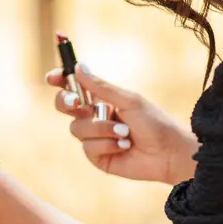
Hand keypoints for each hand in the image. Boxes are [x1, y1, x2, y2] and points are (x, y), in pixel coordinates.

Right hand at [46, 66, 197, 184]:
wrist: (169, 153)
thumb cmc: (154, 122)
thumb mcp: (128, 100)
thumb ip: (101, 87)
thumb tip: (78, 67)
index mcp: (101, 99)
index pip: (73, 87)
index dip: (60, 80)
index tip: (53, 77)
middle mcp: (94, 116)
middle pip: (64, 106)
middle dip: (67, 102)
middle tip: (77, 102)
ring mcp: (94, 137)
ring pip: (77, 129)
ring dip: (101, 128)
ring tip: (125, 133)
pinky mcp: (97, 156)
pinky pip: (88, 148)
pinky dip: (106, 145)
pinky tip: (124, 146)